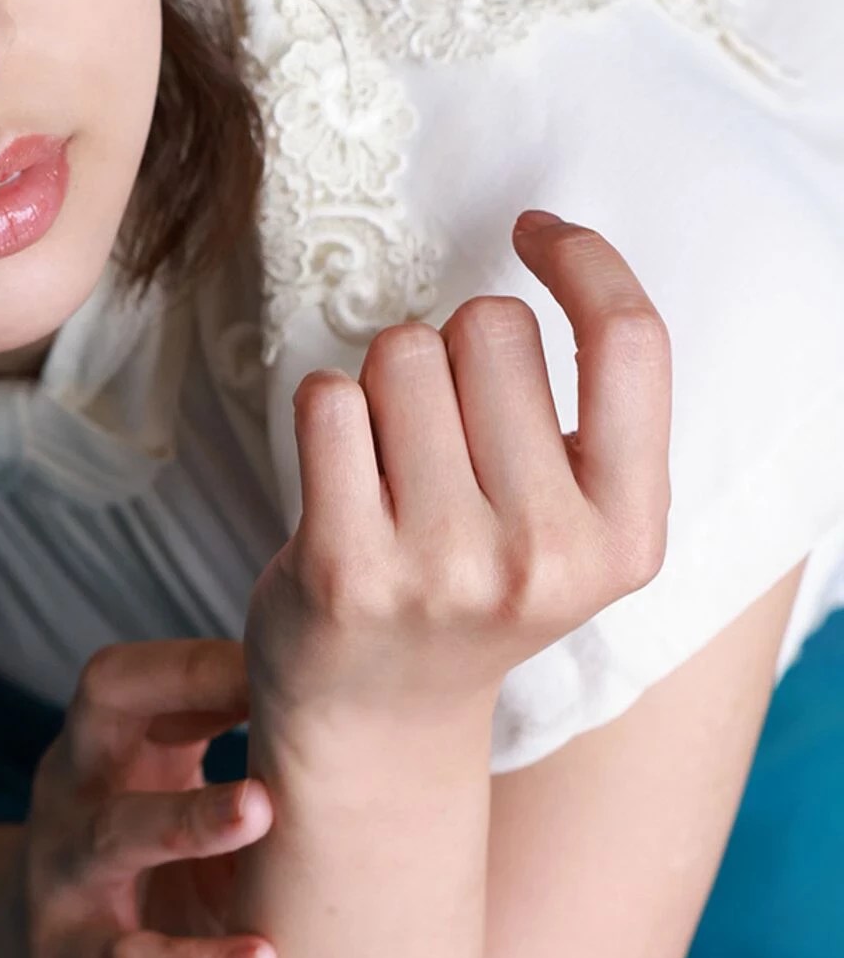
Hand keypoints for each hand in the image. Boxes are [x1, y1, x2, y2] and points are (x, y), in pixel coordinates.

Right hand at [0, 635, 274, 957]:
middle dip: (191, 696)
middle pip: (103, 718)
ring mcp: (62, 875)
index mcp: (98, 745)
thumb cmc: (135, 859)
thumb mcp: (166, 798)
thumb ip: (240, 767)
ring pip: (115, 836)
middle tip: (277, 707)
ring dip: (190, 818)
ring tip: (263, 813)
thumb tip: (366, 730)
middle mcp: (71, 794)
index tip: (289, 659)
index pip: (127, 675)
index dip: (199, 661)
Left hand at [243, 210, 672, 755]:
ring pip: (402, 352)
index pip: (634, 343)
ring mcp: (444, 567)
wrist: (375, 723)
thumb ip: (584, 411)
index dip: (585, 261)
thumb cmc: (468, 587)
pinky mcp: (344, 567)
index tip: (536, 234)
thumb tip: (557, 244)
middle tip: (436, 437)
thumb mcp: (573, 523)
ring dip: (382, 383)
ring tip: (387, 466)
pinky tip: (338, 477)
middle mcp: (547, 555)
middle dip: (453, 349)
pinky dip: (324, 411)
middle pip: (492, 329)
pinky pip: (326, 398)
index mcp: (626, 535)